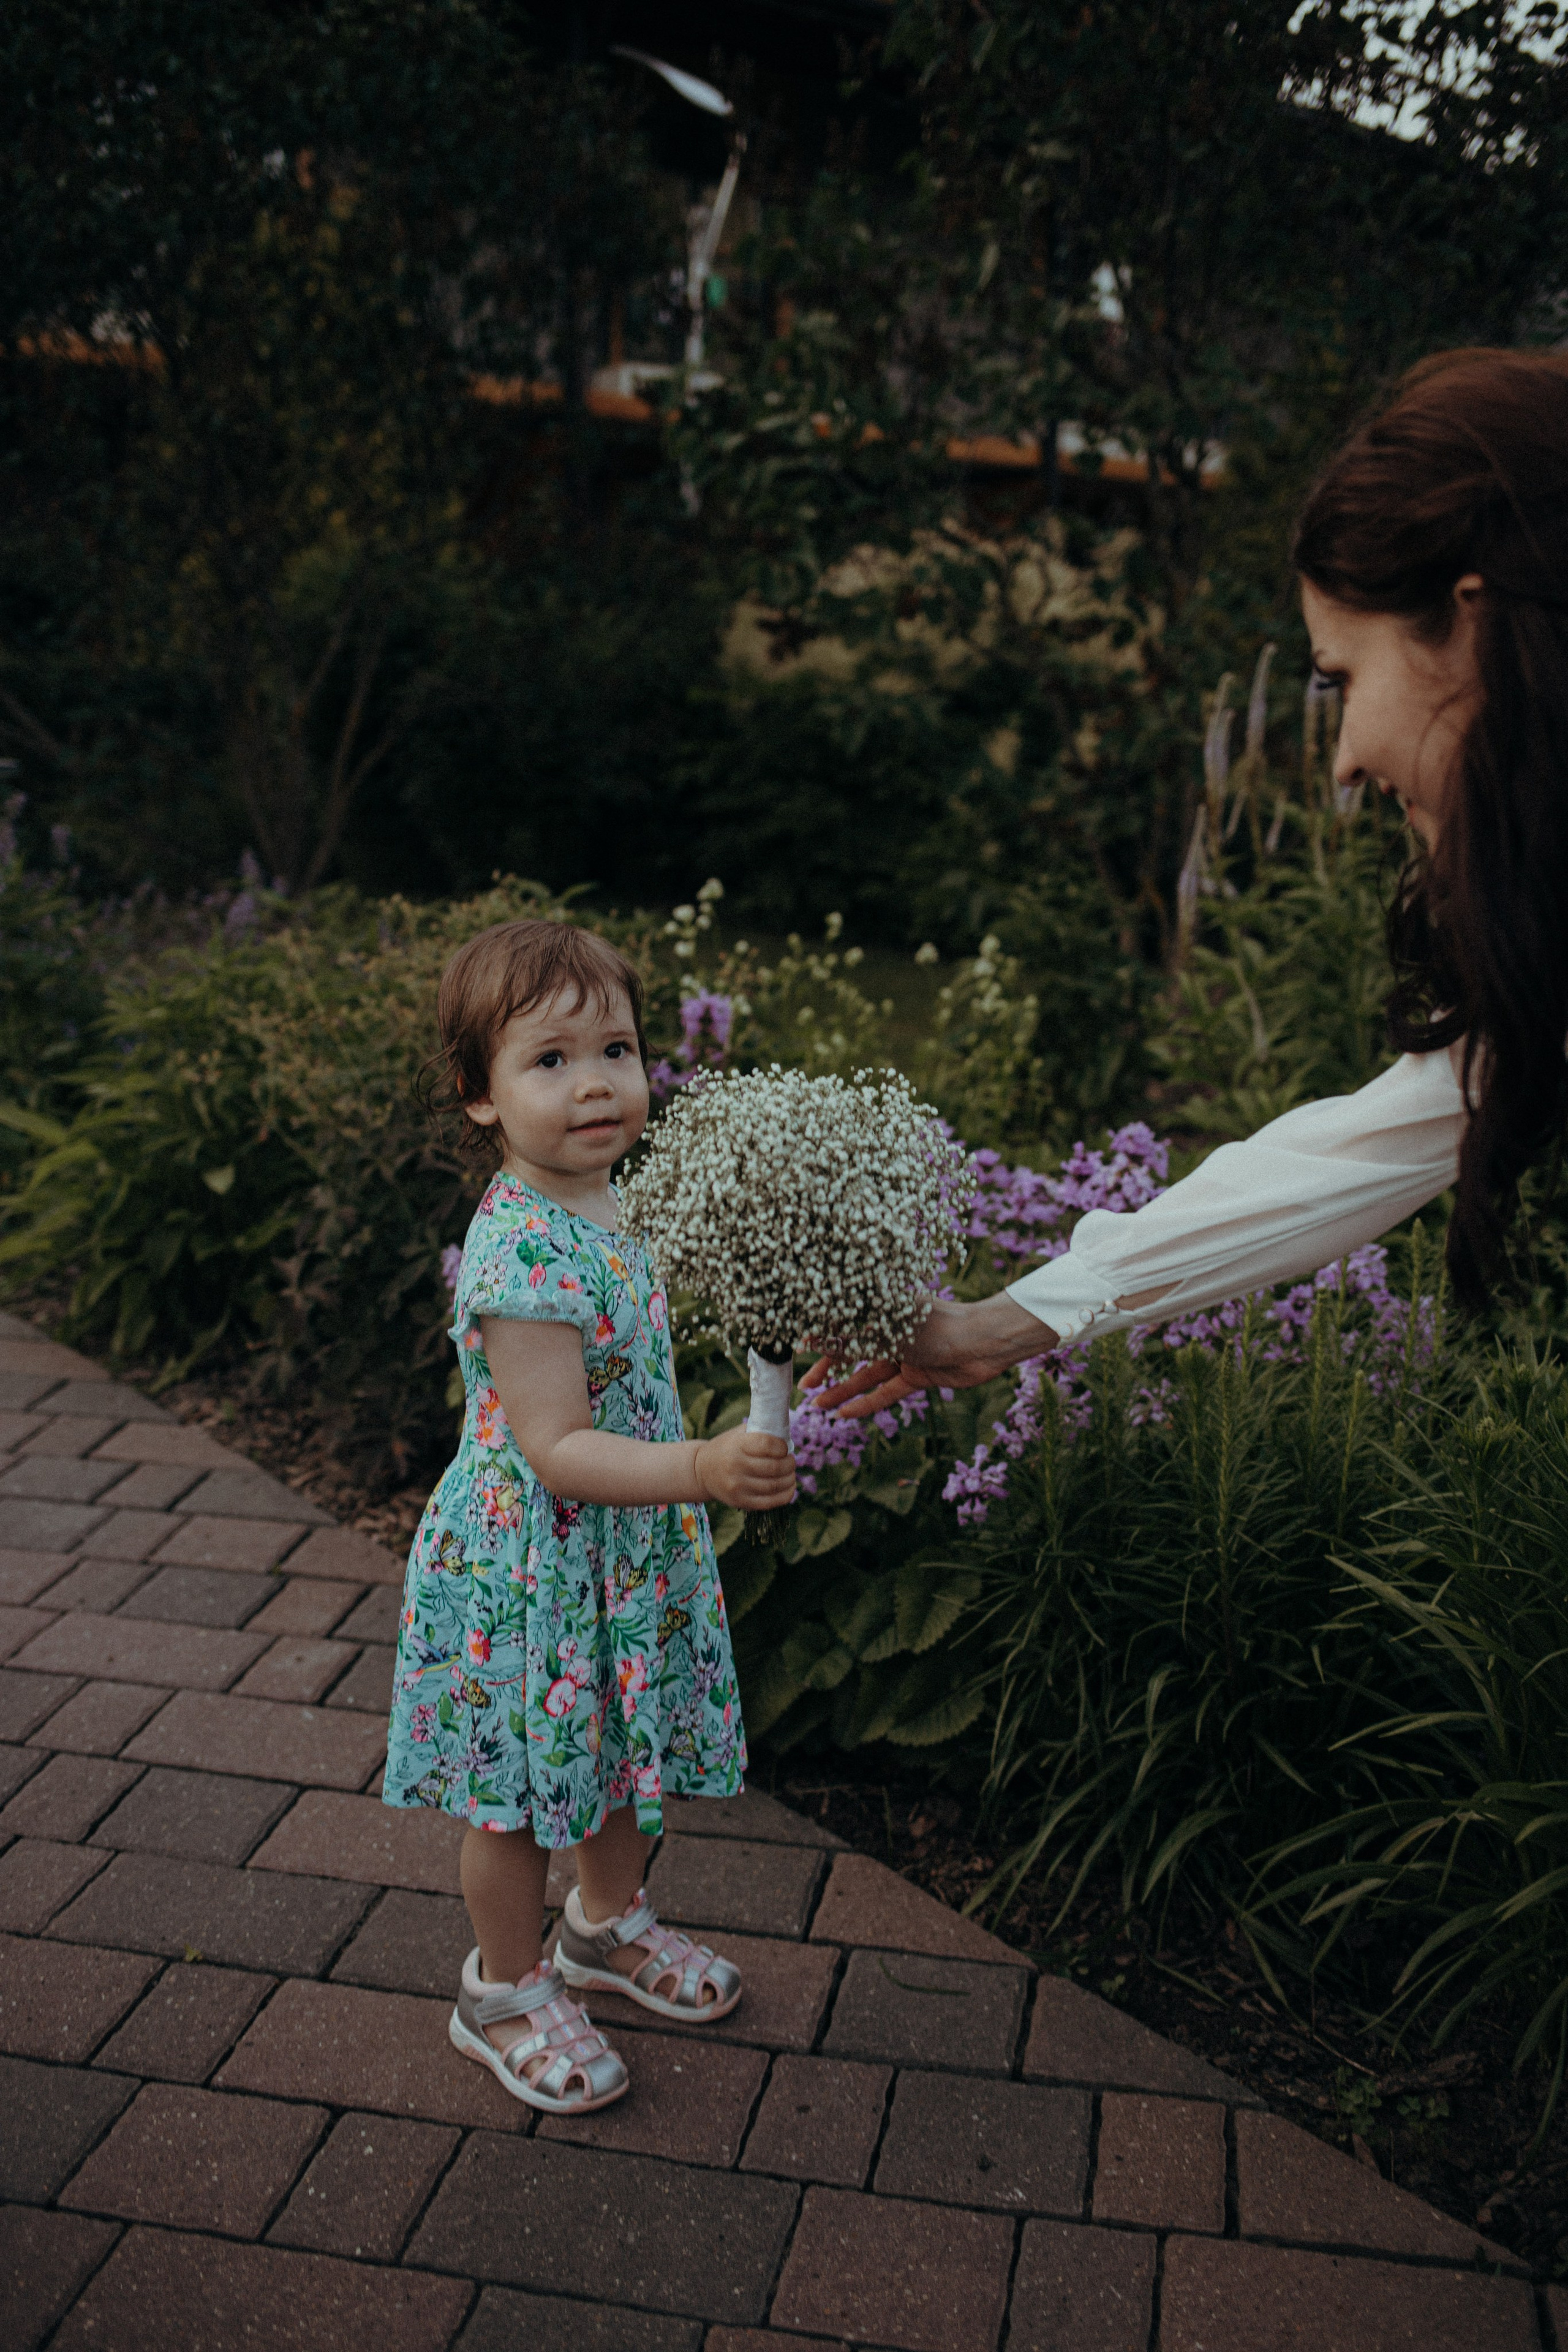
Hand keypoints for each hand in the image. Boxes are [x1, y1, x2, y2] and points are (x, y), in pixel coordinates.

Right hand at [695, 1427, 796, 1511]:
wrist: (701, 1471)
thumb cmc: (727, 1448)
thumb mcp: (739, 1434)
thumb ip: (761, 1433)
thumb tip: (787, 1439)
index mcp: (737, 1445)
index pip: (767, 1445)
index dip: (782, 1447)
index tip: (784, 1448)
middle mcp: (736, 1466)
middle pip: (774, 1467)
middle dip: (789, 1464)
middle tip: (790, 1461)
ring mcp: (738, 1486)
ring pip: (774, 1485)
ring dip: (789, 1479)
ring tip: (791, 1474)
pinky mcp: (740, 1502)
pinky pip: (769, 1502)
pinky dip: (785, 1495)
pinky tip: (789, 1488)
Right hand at [802, 1296, 1058, 1419]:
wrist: (982, 1343)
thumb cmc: (935, 1325)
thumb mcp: (886, 1331)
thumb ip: (849, 1339)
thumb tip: (812, 1340)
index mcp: (882, 1309)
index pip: (843, 1322)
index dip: (820, 1338)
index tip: (798, 1351)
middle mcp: (891, 1329)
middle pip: (852, 1351)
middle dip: (827, 1370)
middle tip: (804, 1388)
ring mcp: (905, 1353)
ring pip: (867, 1375)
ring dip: (843, 1391)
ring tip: (817, 1407)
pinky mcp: (919, 1375)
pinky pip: (888, 1391)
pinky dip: (868, 1403)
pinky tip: (846, 1414)